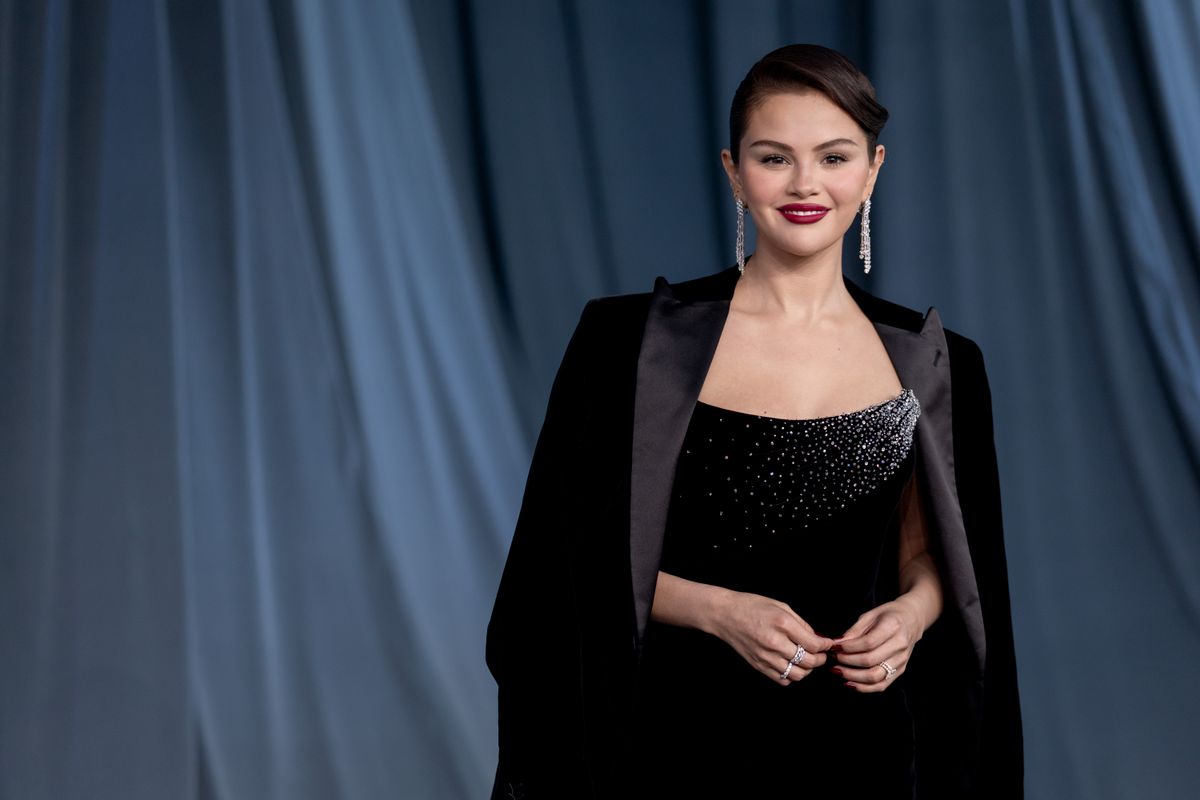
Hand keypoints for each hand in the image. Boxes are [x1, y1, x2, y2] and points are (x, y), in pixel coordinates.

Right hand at [709, 591, 833, 685]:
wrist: (725, 615)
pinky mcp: (758, 666)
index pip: (813, 644)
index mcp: (782, 624)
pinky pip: (782, 680)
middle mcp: (775, 642)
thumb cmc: (752, 606)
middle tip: (820, 654)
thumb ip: (801, 624)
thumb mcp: (781, 606)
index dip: (825, 646)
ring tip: (806, 660)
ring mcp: (765, 657)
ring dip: (807, 669)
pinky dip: (791, 676)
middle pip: (809, 662)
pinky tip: (791, 665)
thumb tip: (817, 639)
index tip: (827, 644)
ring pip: (798, 675)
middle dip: (819, 659)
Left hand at [830, 596, 923, 691]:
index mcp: (892, 627)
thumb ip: (854, 630)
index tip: (834, 647)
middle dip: (847, 661)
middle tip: (833, 659)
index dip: (848, 647)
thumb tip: (837, 644)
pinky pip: (882, 685)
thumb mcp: (870, 615)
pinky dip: (864, 687)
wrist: (912, 619)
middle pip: (870, 660)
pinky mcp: (900, 670)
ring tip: (837, 671)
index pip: (868, 643)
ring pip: (876, 676)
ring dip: (853, 676)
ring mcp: (902, 660)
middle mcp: (900, 645)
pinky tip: (849, 683)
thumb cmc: (888, 615)